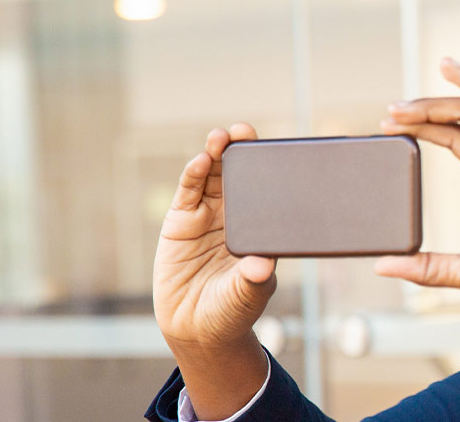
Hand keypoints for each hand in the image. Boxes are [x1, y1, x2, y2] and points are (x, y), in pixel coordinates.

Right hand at [153, 124, 277, 348]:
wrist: (196, 329)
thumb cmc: (231, 311)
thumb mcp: (247, 296)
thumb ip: (253, 280)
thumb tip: (263, 265)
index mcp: (261, 228)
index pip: (268, 191)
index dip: (270, 169)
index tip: (277, 150)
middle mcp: (236, 216)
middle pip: (239, 175)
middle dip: (241, 151)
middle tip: (244, 131)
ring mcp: (208, 216)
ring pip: (213, 177)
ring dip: (217, 155)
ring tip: (220, 138)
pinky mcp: (182, 222)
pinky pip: (188, 193)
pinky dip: (194, 175)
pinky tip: (201, 160)